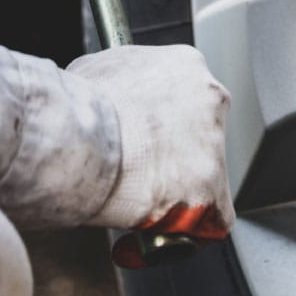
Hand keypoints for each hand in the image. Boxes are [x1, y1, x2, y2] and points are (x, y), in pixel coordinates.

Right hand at [72, 45, 235, 244]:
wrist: (81, 134)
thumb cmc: (84, 103)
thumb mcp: (98, 70)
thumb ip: (118, 80)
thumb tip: (106, 95)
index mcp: (186, 64)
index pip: (186, 97)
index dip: (162, 123)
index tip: (145, 137)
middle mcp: (210, 98)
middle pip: (202, 134)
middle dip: (174, 155)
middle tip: (142, 169)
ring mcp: (214, 143)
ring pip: (205, 175)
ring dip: (177, 190)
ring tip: (141, 199)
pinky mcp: (210, 186)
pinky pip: (213, 216)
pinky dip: (188, 227)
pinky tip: (162, 230)